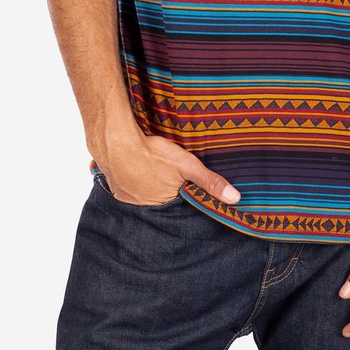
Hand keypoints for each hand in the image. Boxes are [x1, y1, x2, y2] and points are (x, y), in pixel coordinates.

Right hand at [95, 132, 241, 207]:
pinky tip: (135, 170)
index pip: (178, 208)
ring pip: (142, 196)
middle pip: (160, 202)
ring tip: (151, 174)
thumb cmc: (153, 154)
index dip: (183, 198)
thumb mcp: (187, 165)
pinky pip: (126, 189)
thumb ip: (210, 182)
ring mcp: (126, 199)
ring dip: (147, 188)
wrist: (116, 142)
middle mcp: (144, 208)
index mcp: (164, 205)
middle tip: (165, 177)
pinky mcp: (114, 187)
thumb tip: (235, 199)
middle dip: (164, 193)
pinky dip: (132, 182)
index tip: (184, 189)